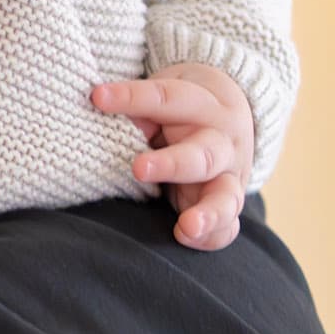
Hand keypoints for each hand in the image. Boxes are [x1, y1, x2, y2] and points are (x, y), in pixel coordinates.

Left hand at [91, 63, 254, 249]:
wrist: (237, 111)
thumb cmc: (183, 106)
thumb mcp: (165, 96)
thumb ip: (139, 108)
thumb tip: (100, 104)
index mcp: (202, 104)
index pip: (167, 99)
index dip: (132, 97)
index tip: (98, 97)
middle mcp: (221, 141)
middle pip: (202, 154)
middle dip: (172, 164)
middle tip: (138, 169)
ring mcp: (229, 176)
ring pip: (226, 196)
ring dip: (208, 213)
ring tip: (188, 226)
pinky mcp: (229, 202)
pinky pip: (228, 226)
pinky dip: (212, 235)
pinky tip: (188, 238)